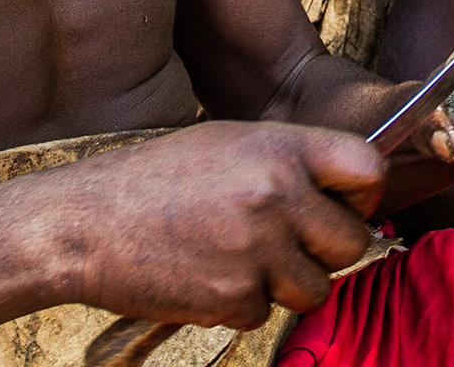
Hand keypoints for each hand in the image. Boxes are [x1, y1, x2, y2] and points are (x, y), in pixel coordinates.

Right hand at [37, 122, 382, 327]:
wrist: (85, 222)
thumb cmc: (154, 179)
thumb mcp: (227, 142)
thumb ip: (288, 162)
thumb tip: (340, 194)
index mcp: (278, 148)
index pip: (368, 170)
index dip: (364, 195)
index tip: (345, 206)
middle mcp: (275, 195)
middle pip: (351, 242)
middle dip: (327, 251)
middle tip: (289, 244)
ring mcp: (255, 249)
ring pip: (316, 289)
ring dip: (287, 284)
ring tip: (240, 257)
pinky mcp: (233, 297)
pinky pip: (266, 312)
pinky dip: (242, 303)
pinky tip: (207, 274)